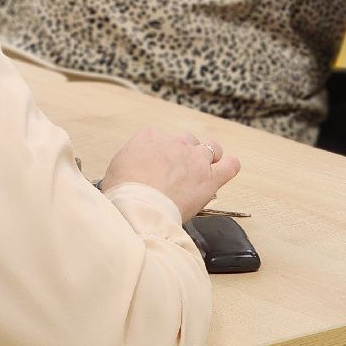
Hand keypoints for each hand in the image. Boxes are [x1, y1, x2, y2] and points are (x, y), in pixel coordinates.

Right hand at [101, 128, 240, 220]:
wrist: (139, 208)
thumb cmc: (123, 193)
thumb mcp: (115, 168)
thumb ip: (128, 161)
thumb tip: (130, 168)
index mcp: (149, 137)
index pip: (159, 138)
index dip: (160, 154)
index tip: (157, 167)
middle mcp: (174, 142)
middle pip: (186, 140)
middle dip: (183, 154)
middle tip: (177, 174)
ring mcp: (194, 158)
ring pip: (211, 148)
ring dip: (208, 157)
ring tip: (202, 172)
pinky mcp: (210, 177)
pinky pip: (230, 165)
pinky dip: (229, 166)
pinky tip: (224, 171)